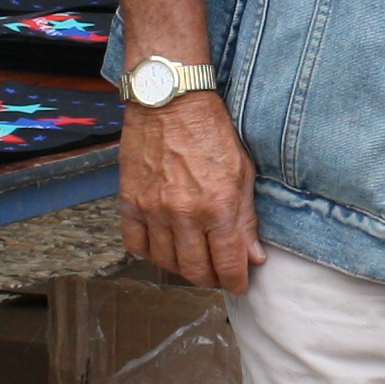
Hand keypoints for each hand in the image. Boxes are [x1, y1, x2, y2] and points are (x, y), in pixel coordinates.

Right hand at [120, 92, 260, 291]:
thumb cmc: (211, 131)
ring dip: (181, 268)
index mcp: (217, 207)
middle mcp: (184, 214)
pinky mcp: (130, 202)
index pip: (227, 264)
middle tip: (217, 272)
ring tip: (192, 259)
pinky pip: (135, 245)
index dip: (235, 281)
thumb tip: (253, 256)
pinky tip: (162, 245)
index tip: (238, 283)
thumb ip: (246, 219)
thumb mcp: (242, 172)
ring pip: (166, 263)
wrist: (170, 100)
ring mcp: (153, 210)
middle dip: (210, 278)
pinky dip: (150, 252)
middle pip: (195, 270)